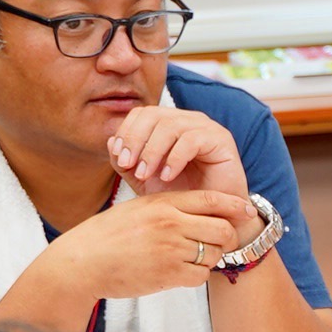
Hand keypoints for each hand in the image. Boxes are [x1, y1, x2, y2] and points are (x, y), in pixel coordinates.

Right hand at [54, 189, 265, 302]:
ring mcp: (170, 249)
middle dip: (226, 237)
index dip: (234, 205)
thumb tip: (201, 210)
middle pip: (222, 229)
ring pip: (214, 254)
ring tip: (191, 259)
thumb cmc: (108, 236)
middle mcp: (169, 223)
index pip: (210, 199)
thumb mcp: (137, 209)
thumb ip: (167, 207)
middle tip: (218, 243)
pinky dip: (196, 276)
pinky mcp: (167, 274)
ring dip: (209, 259)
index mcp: (162, 202)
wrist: (82, 262)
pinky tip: (180, 273)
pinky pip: (200, 276)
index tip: (247, 210)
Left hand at [104, 102, 247, 196]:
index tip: (119, 158)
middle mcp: (187, 120)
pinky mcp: (221, 139)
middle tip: (127, 165)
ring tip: (145, 174)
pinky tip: (166, 177)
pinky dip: (174, 158)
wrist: (213, 217)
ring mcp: (205, 127)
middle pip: (153, 115)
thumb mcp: (145, 181)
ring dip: (152, 151)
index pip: (142, 114)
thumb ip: (126, 163)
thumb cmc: (181, 197)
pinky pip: (191, 140)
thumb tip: (110, 141)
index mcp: (169, 124)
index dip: (127, 132)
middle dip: (135, 140)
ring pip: (170, 125)